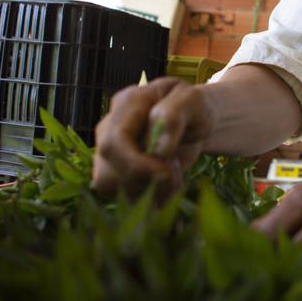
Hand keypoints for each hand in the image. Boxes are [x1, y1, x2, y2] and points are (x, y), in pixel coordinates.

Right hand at [93, 77, 212, 197]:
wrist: (194, 121)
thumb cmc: (194, 108)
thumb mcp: (193, 101)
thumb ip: (175, 117)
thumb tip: (160, 150)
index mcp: (126, 105)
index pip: (113, 143)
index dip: (135, 165)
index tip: (165, 172)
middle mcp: (108, 130)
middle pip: (106, 174)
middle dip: (145, 183)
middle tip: (175, 173)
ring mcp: (109, 154)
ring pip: (113, 191)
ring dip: (149, 193)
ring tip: (174, 177)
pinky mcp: (116, 173)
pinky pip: (124, 199)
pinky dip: (151, 199)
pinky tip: (168, 185)